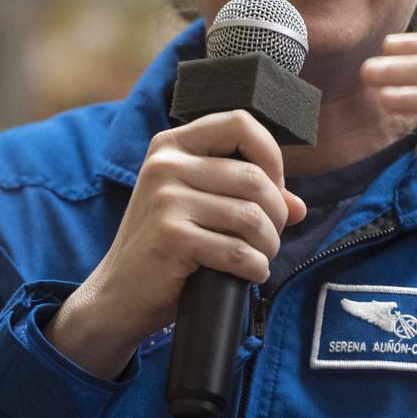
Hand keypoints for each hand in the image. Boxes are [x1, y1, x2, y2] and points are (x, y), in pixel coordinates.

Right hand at [45, 110, 305, 378]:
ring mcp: (166, 200)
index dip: (270, 155)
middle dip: (275, 214)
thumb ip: (245, 196)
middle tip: (267, 238)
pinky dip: (255, 267)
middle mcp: (166, 165)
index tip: (273, 187)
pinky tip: (248, 274)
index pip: (240, 123)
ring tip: (257, 257)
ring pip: (251, 216)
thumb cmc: (165, 248)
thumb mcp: (198, 208)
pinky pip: (238, 251)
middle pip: (255, 178)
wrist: (119, 294)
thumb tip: (297, 206)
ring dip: (268, 245)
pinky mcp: (172, 237)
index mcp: (172, 146)